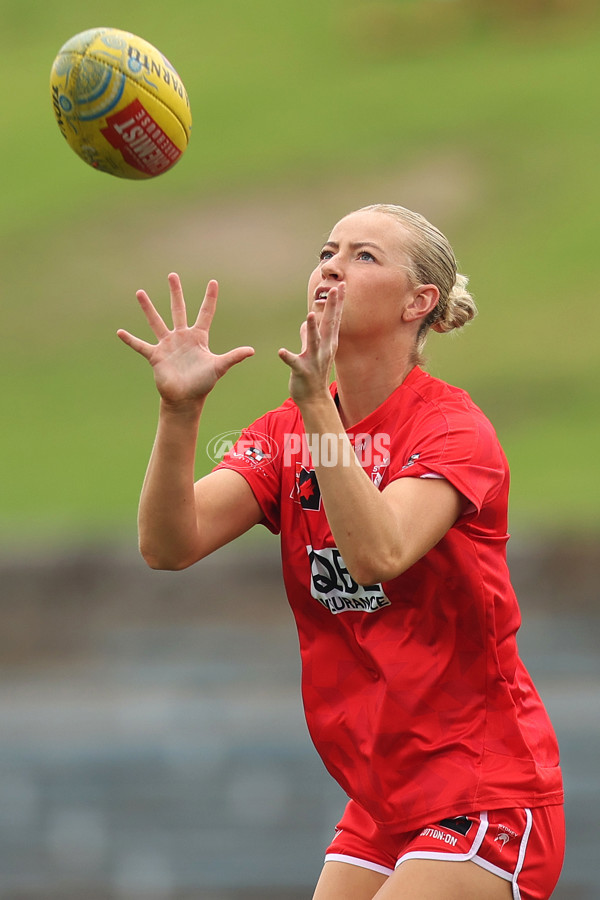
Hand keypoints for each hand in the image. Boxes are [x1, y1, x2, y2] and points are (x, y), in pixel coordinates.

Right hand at [117, 273, 254, 405]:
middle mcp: (182, 337)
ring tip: (140, 292)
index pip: (206, 313)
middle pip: (178, 310)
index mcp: (198, 337)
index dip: (210, 298)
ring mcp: (167, 345)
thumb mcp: (219, 367)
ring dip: (148, 308)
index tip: (213, 282)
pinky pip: (141, 346)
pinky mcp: (156, 356)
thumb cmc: (203, 384)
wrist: (185, 399)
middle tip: (172, 275)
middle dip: (175, 293)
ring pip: (156, 322)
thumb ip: (233, 357)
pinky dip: (130, 340)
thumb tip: (252, 351)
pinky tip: (119, 332)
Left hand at [278, 283, 343, 405]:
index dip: (338, 303)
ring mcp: (314, 361)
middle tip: (336, 290)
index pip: (334, 319)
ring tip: (309, 315)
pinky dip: (288, 357)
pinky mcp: (302, 371)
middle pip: (328, 325)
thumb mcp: (313, 352)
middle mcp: (324, 350)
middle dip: (332, 307)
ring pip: (313, 342)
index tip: (342, 286)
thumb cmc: (313, 375)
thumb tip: (307, 323)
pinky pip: (294, 363)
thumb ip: (309, 336)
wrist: (314, 400)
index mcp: (327, 343)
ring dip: (311, 329)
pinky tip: (281, 351)